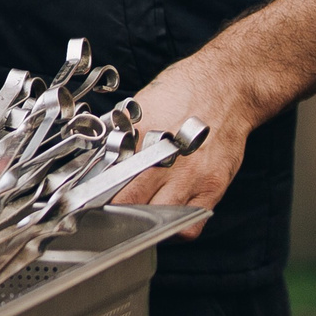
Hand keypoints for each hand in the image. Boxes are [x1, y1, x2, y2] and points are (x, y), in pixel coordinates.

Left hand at [112, 53, 256, 226]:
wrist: (226, 87)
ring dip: (145, 220)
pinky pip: (193, 223)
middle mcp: (167, 160)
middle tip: (109, 210)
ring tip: (138, 215)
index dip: (98, 191)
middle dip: (116, 208)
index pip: (111, 176)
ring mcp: (193, 176)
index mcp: (142, 138)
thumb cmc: (181, 92)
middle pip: (132, 200)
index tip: (89, 198)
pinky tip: (168, 218)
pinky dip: (177, 228)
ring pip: (160, 217)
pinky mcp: (214, 186)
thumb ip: (122, 135)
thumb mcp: (140, 108)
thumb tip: (99, 156)